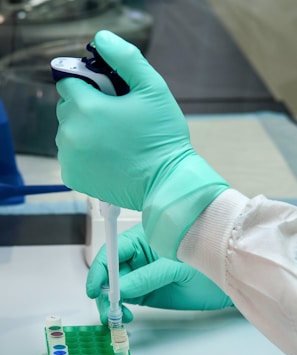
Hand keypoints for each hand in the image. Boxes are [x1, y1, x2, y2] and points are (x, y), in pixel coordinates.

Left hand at [56, 30, 227, 258]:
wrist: (165, 183)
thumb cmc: (162, 136)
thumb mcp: (153, 88)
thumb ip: (125, 58)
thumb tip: (101, 39)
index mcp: (87, 107)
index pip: (69, 82)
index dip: (89, 85)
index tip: (109, 96)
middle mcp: (70, 132)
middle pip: (66, 108)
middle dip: (85, 108)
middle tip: (115, 120)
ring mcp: (69, 157)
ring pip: (67, 132)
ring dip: (83, 131)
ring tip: (113, 141)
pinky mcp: (71, 176)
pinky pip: (69, 155)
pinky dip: (83, 154)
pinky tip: (106, 158)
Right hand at [86, 224, 232, 324]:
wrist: (226, 281)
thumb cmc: (206, 262)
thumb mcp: (176, 268)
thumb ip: (147, 277)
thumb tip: (119, 290)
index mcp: (142, 240)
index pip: (112, 252)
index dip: (100, 269)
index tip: (95, 289)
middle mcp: (137, 257)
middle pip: (109, 272)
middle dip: (103, 292)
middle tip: (107, 310)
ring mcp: (140, 276)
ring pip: (114, 289)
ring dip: (109, 304)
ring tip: (117, 317)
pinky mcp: (146, 293)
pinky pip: (125, 300)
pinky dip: (119, 310)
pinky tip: (124, 317)